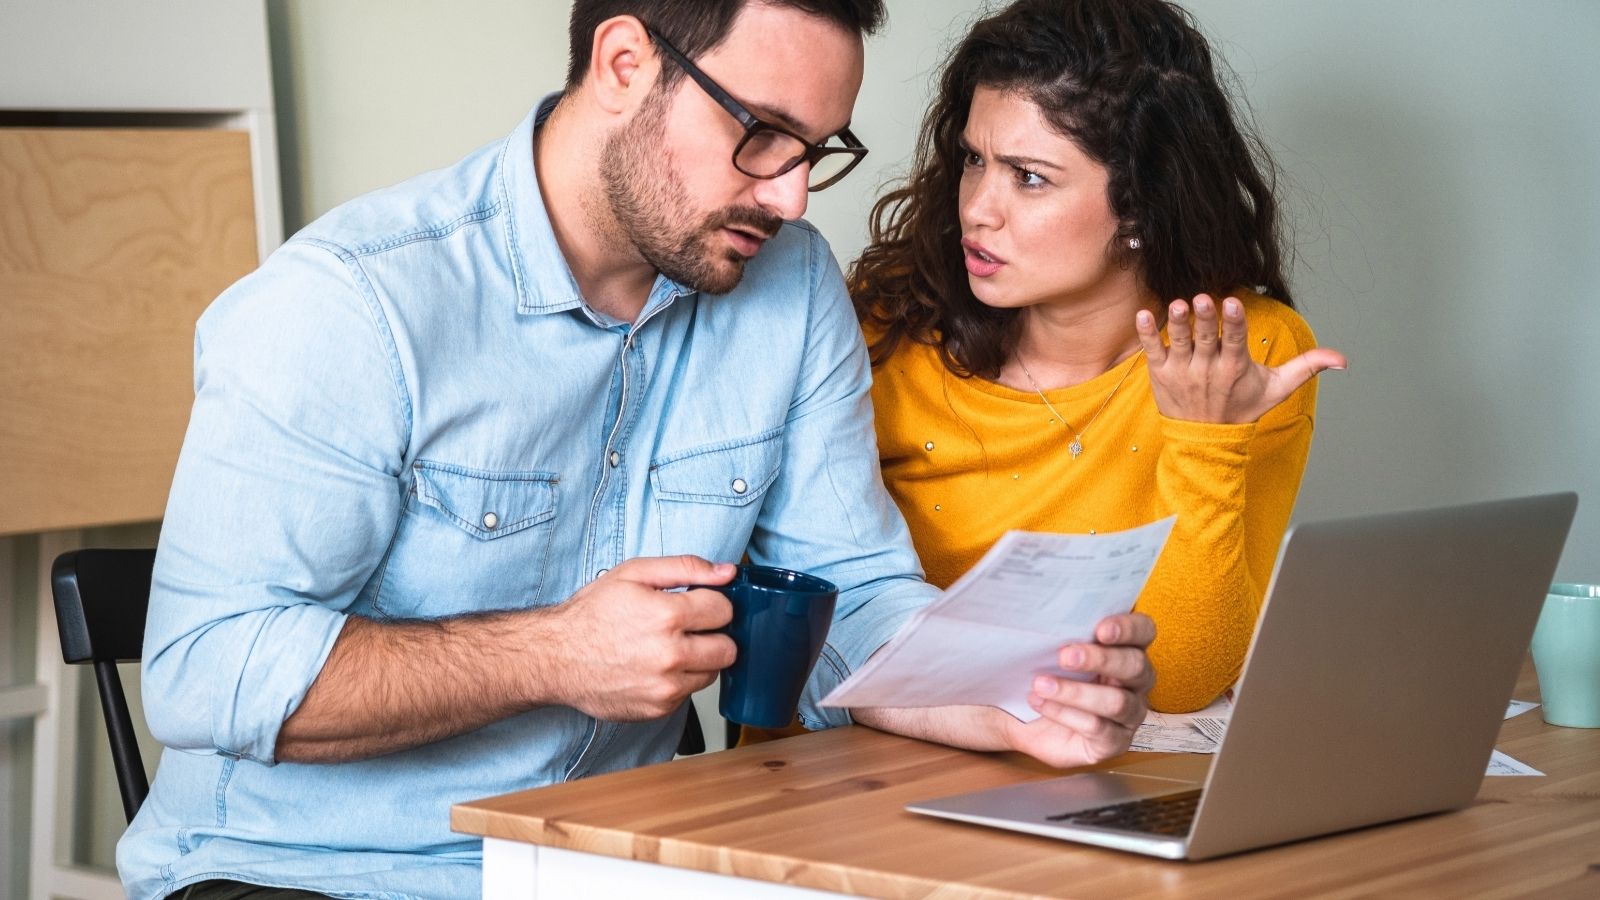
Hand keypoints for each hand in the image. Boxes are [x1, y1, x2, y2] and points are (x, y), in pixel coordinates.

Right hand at [538, 556, 736, 721]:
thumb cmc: (591, 615)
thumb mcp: (634, 573)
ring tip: (669, 648)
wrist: (556, 657)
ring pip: (712, 673)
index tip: (697, 605)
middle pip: (728, 648)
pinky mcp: (658, 709)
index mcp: (667, 616)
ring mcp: (665, 687)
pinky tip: (655, 667)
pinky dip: (679, 680)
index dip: (712, 603)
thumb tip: (726, 572)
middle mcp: (670, 655)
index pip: (725, 610)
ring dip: (699, 660)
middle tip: (690, 628)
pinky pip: (689, 693)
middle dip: (714, 634)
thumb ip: (686, 567)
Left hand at [1000, 613, 1155, 767]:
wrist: (1024, 719)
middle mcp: (1135, 681)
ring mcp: (1129, 714)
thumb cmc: (1044, 675)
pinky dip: (1065, 713)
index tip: (1100, 629)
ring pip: (1117, 702)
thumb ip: (1058, 631)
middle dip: (1100, 659)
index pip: (1144, 631)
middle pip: (1135, 666)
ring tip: (1041, 684)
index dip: (1128, 628)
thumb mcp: (1048, 649)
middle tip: (1064, 656)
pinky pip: (1098, 727)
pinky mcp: (1114, 742)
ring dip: (1075, 691)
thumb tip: (1039, 611)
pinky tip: (1040, 703)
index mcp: (1126, 648)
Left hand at [1135, 294, 1346, 423]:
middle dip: (1205, 319)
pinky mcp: (1160, 374)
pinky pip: (1151, 352)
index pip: (1235, 340)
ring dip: (1177, 323)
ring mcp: (1181, 371)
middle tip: (1203, 299)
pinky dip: (1147, 335)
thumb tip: (1343, 360)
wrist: (1205, 440)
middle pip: (1206, 339)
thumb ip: (1307, 367)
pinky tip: (1142, 315)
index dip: (1232, 321)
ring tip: (1176, 305)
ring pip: (1178, 343)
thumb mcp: (1277, 389)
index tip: (1231, 302)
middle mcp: (1207, 369)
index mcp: (1235, 368)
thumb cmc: (1242, 408)